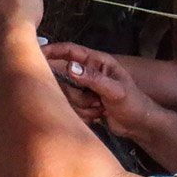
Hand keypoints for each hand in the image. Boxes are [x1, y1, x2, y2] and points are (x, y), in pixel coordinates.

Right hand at [42, 43, 164, 140]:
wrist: (140, 125)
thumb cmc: (133, 102)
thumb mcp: (115, 89)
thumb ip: (92, 78)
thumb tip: (69, 67)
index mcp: (96, 62)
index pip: (70, 51)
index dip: (52, 50)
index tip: (36, 53)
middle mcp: (88, 73)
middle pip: (65, 80)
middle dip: (77, 94)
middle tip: (95, 100)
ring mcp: (85, 89)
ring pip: (68, 97)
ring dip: (83, 106)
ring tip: (101, 108)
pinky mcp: (84, 104)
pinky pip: (72, 109)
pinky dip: (84, 115)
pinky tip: (99, 115)